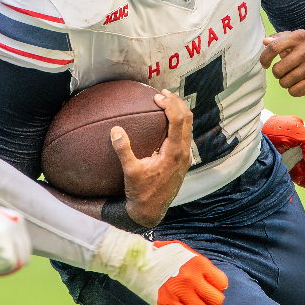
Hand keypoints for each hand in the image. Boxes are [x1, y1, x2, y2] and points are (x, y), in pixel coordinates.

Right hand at [0, 202, 31, 275]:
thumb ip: (1, 236)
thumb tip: (9, 257)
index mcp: (16, 220)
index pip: (24, 250)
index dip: (9, 261)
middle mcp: (17, 224)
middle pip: (23, 259)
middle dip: (5, 266)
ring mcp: (10, 231)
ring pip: (15, 263)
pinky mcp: (2, 239)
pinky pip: (6, 263)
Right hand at [91, 229, 227, 304]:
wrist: (135, 260)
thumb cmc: (161, 254)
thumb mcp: (183, 251)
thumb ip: (200, 264)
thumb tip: (214, 280)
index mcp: (197, 264)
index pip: (222, 283)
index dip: (218, 285)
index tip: (212, 285)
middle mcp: (190, 279)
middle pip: (216, 300)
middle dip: (212, 299)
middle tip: (204, 296)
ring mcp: (179, 292)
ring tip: (190, 299)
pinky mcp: (168, 303)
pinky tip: (180, 303)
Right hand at [112, 90, 192, 227]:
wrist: (152, 211)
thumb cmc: (140, 192)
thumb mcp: (130, 171)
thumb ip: (123, 149)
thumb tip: (115, 129)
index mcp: (174, 153)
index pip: (177, 120)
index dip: (169, 104)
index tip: (156, 97)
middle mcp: (184, 154)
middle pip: (188, 119)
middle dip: (177, 102)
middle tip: (162, 93)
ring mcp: (185, 158)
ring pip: (189, 127)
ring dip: (179, 112)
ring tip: (165, 103)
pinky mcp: (183, 162)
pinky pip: (185, 136)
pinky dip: (178, 124)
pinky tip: (165, 123)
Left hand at [260, 30, 304, 96]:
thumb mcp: (293, 43)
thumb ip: (278, 40)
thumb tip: (265, 41)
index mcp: (300, 37)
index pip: (274, 47)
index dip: (265, 58)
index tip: (265, 64)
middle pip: (277, 69)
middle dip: (278, 74)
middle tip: (286, 72)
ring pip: (284, 82)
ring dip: (286, 83)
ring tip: (295, 78)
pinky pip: (294, 91)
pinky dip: (294, 91)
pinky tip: (302, 85)